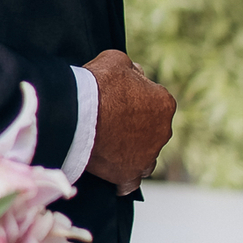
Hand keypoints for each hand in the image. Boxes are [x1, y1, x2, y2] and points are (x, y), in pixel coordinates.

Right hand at [84, 49, 175, 195]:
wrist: (76, 113)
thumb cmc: (96, 84)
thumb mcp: (116, 60)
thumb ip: (132, 69)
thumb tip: (135, 74)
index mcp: (165, 103)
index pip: (155, 101)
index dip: (136, 98)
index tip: (117, 98)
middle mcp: (163, 132)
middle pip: (152, 130)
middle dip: (136, 126)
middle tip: (109, 121)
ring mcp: (147, 156)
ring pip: (146, 157)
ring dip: (134, 152)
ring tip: (110, 145)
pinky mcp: (129, 175)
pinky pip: (131, 181)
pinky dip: (123, 177)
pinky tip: (112, 170)